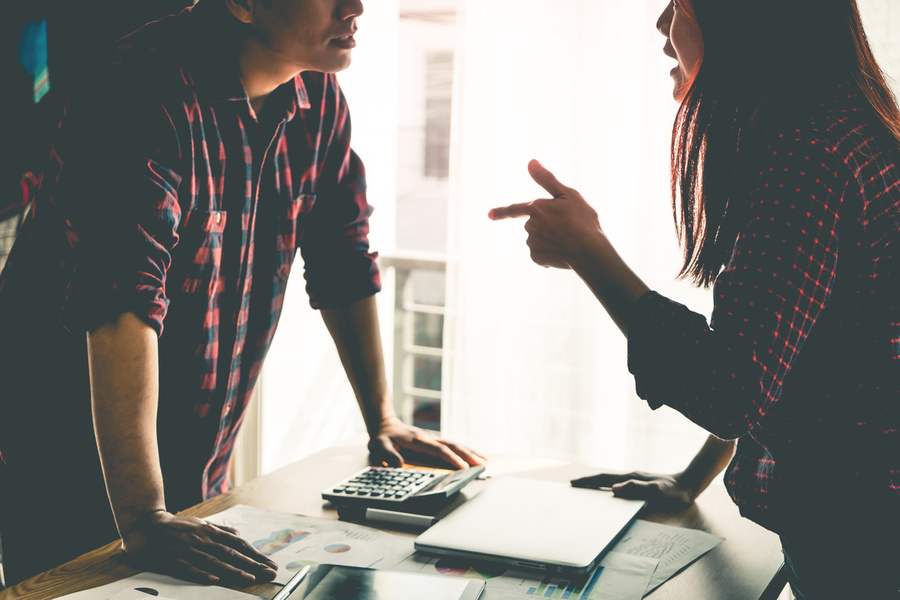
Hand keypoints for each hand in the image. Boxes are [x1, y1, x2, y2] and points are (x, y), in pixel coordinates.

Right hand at [122, 510, 277, 584]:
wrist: (146, 525)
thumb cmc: (177, 526)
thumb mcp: (201, 524)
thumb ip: (220, 530)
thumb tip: (238, 536)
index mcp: (210, 531)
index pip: (238, 544)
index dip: (255, 554)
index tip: (270, 563)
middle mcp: (203, 539)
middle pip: (231, 553)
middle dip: (252, 563)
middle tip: (270, 572)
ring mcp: (188, 549)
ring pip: (214, 561)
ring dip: (233, 570)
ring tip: (250, 578)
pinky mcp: (173, 559)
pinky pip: (189, 568)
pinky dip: (202, 573)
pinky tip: (215, 580)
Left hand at [368, 415, 486, 469]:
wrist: (385, 425)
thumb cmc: (383, 438)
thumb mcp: (379, 446)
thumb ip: (388, 455)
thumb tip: (398, 465)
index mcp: (418, 440)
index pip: (438, 450)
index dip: (451, 458)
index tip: (463, 466)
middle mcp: (428, 438)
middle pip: (452, 445)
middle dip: (468, 455)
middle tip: (481, 464)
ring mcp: (432, 439)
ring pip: (455, 444)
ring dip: (469, 452)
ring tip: (484, 460)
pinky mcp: (434, 442)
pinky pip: (452, 446)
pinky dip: (464, 450)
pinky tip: (473, 455)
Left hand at [489, 159, 606, 268]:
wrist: (589, 250)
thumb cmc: (582, 220)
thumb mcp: (568, 194)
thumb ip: (547, 179)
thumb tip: (531, 162)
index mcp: (536, 208)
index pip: (515, 209)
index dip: (501, 212)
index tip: (489, 215)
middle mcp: (530, 225)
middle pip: (535, 225)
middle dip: (547, 226)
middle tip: (568, 228)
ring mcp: (532, 242)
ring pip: (538, 240)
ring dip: (549, 240)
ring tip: (568, 240)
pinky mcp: (537, 258)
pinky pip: (540, 254)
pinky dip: (550, 254)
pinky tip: (563, 252)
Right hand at [571, 471, 696, 510]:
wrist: (690, 484)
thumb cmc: (674, 492)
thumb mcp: (657, 492)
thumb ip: (636, 489)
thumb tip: (614, 490)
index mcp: (630, 478)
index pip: (603, 479)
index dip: (588, 481)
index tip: (573, 483)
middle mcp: (630, 476)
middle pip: (603, 478)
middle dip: (587, 481)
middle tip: (572, 484)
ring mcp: (635, 479)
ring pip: (610, 480)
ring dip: (595, 483)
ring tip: (584, 487)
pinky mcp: (640, 483)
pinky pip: (618, 484)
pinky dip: (606, 486)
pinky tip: (607, 491)